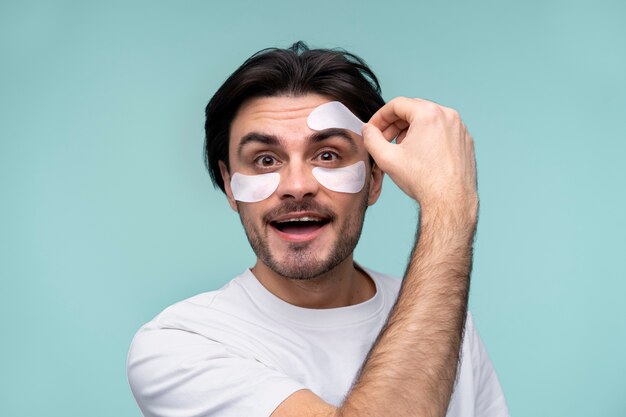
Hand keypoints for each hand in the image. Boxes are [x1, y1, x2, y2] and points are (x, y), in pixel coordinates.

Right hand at [363, 97, 477, 219]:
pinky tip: (420, 155)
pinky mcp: (466, 141)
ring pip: (429, 120)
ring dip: (411, 130)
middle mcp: (448, 115)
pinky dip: (428, 137)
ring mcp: (460, 128)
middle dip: (395, 124)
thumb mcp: (387, 158)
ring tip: (401, 149)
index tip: (373, 129)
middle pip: (413, 110)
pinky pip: (443, 131)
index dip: (380, 116)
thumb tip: (367, 130)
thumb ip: (371, 139)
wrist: (450, 201)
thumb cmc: (423, 180)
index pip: (397, 105)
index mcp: (429, 114)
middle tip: (384, 140)